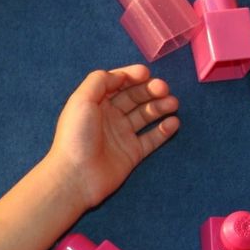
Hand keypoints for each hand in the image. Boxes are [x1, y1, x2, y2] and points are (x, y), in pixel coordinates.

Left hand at [43, 65, 179, 209]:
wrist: (76, 175)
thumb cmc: (76, 135)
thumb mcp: (81, 100)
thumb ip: (99, 81)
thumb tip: (120, 75)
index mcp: (95, 103)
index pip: (117, 83)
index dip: (131, 76)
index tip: (146, 74)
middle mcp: (109, 117)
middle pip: (134, 97)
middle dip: (150, 90)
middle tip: (163, 88)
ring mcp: (122, 135)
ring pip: (146, 115)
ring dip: (160, 107)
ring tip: (173, 103)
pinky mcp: (132, 153)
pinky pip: (152, 139)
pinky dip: (164, 130)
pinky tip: (173, 122)